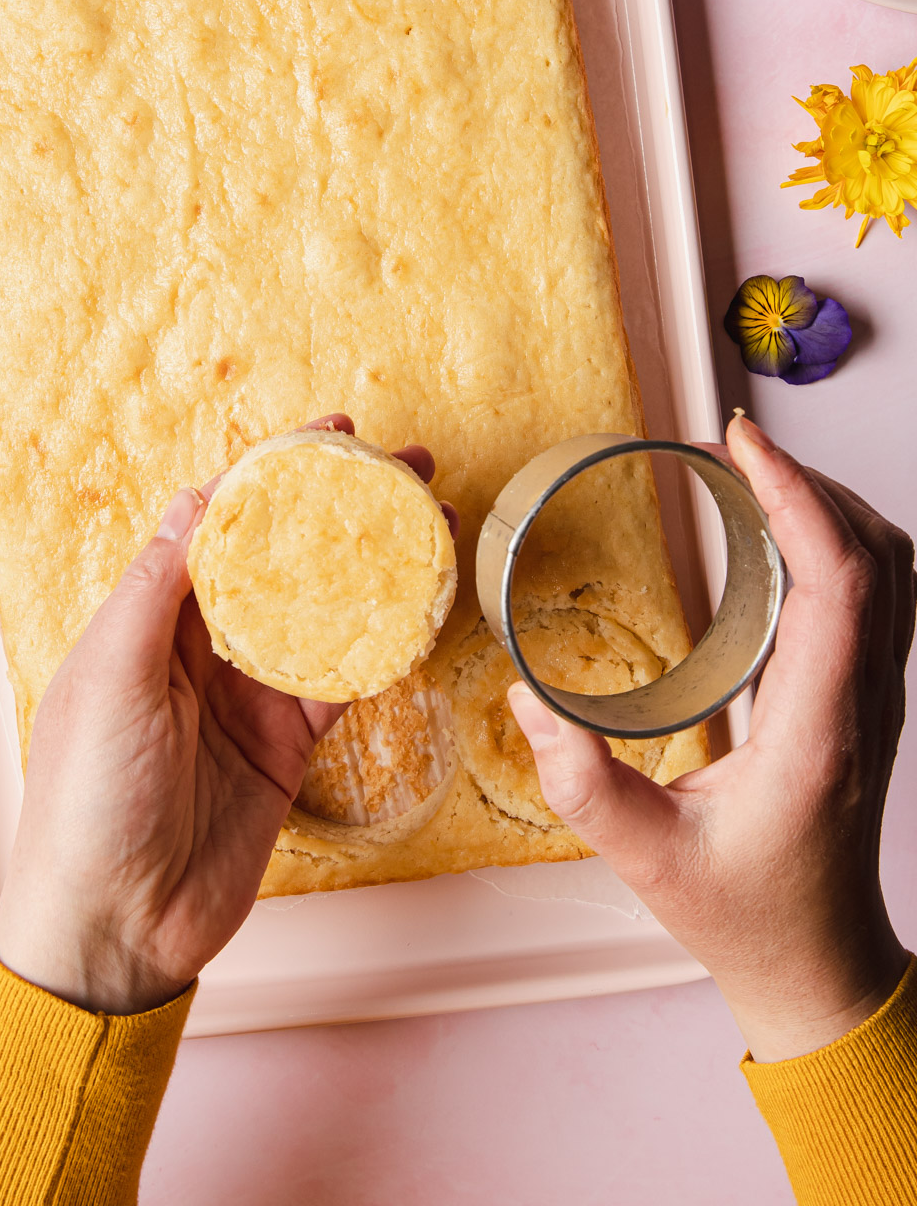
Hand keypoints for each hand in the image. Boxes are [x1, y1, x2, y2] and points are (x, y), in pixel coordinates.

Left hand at [0, 413, 457, 1015]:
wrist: (115, 927)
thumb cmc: (85, 800)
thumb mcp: (108, 679)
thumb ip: (156, 590)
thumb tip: (200, 499)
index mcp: (147, 617)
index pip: (216, 522)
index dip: (271, 473)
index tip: (327, 436)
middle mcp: (200, 645)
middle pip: (281, 555)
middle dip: (339, 506)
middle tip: (403, 466)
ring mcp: (248, 693)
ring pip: (324, 609)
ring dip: (376, 564)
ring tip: (434, 519)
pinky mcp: (286, 744)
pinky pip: (344, 678)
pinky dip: (385, 642)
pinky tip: (424, 604)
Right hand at [510, 413, 913, 1061]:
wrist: (817, 963)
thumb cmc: (742, 915)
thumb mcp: (645, 858)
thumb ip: (580, 781)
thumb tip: (526, 696)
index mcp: (820, 732)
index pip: (840, 580)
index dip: (797, 495)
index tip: (740, 443)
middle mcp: (865, 704)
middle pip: (878, 553)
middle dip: (810, 480)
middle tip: (732, 447)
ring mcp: (877, 699)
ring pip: (891, 567)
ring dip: (830, 504)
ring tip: (754, 476)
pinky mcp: (866, 698)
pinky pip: (876, 592)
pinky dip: (836, 538)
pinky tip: (776, 534)